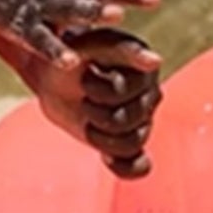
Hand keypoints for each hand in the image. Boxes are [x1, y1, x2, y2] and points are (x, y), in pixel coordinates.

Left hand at [30, 27, 163, 178]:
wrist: (56, 80)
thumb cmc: (70, 56)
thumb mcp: (85, 45)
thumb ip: (119, 49)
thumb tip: (156, 61)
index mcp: (143, 69)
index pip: (120, 91)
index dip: (96, 90)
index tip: (85, 77)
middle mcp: (149, 95)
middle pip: (127, 120)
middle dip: (96, 113)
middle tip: (84, 99)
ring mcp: (142, 121)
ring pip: (131, 143)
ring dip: (102, 138)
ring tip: (88, 122)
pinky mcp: (130, 142)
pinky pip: (138, 166)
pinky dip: (123, 167)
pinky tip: (107, 159)